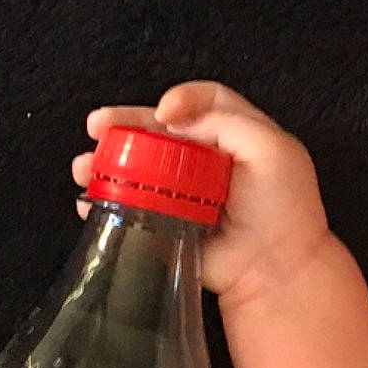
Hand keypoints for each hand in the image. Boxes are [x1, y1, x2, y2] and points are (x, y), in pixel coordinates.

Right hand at [73, 81, 331, 302]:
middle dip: (125, 125)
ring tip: (85, 167)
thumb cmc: (282, 206)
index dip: (182, 99)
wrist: (275, 268)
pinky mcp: (166, 223)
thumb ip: (226, 122)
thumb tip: (172, 115)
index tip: (164, 111)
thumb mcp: (270, 148)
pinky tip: (88, 201)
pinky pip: (129, 207)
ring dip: (106, 163)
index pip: (204, 102)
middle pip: (158, 131)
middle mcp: (205, 159)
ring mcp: (183, 192)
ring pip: (137, 167)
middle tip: (97, 125)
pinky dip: (104, 202)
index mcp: (235, 135)